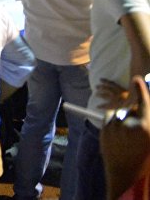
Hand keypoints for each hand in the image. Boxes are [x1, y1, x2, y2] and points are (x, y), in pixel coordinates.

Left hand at [102, 76, 149, 197]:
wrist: (125, 172)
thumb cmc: (142, 154)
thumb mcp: (148, 136)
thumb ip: (143, 121)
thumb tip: (136, 108)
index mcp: (147, 127)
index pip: (144, 104)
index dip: (141, 90)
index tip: (137, 79)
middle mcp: (131, 125)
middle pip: (130, 108)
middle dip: (132, 113)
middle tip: (134, 128)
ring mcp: (116, 127)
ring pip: (118, 111)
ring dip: (121, 116)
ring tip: (125, 133)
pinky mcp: (105, 129)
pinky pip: (109, 117)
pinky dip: (112, 120)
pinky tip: (117, 133)